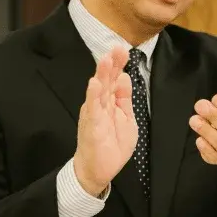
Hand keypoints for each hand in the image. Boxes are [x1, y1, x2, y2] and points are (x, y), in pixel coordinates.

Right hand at [73, 47, 136, 195]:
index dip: (119, 65)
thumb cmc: (112, 144)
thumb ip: (124, 99)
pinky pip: (92, 109)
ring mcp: (94, 114)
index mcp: (110, 102)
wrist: (100, 169)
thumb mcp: (126, 119)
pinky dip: (93, 95)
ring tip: (105, 59)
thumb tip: (125, 77)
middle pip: (106, 80)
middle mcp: (100, 104)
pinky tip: (94, 83)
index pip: (114, 80)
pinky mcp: (91, 125)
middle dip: (111, 64)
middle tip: (117, 47)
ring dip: (101, 75)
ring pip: (98, 91)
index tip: (124, 49)